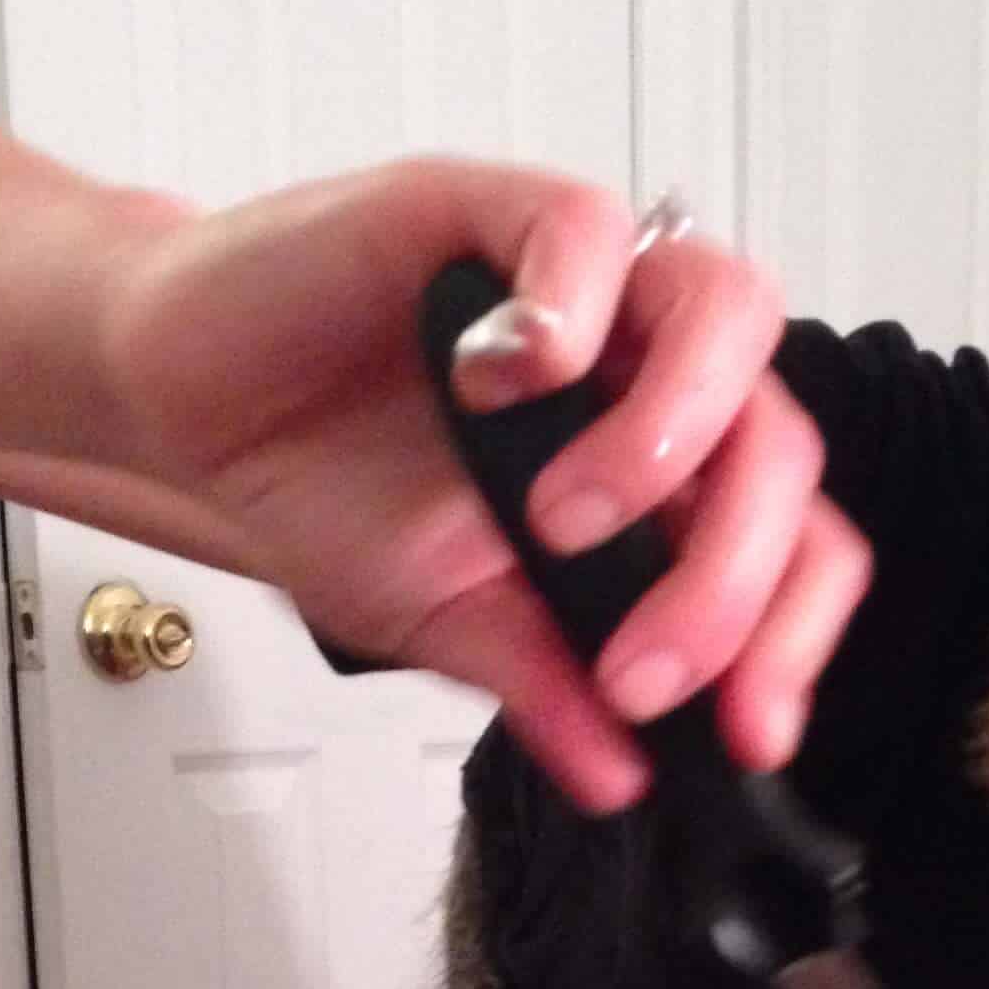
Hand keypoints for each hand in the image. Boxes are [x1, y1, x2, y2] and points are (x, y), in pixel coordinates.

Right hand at [100, 165, 871, 807]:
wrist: (194, 413)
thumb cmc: (327, 491)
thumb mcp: (446, 623)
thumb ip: (543, 686)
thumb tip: (619, 774)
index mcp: (662, 482)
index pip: (793, 544)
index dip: (790, 638)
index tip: (747, 734)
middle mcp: (646, 377)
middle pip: (778, 447)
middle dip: (726, 581)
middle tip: (632, 668)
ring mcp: (584, 293)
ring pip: (728, 313)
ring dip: (670, 434)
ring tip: (561, 518)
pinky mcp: (496, 214)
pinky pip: (587, 227)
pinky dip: (568, 302)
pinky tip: (503, 379)